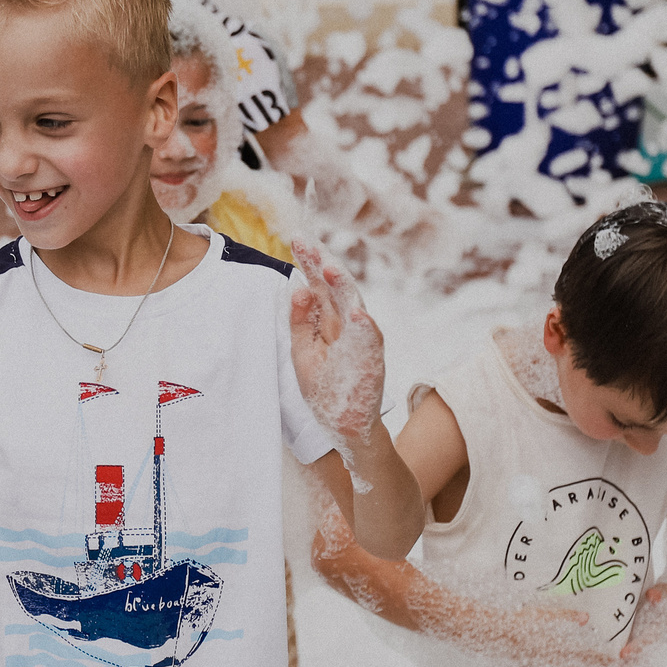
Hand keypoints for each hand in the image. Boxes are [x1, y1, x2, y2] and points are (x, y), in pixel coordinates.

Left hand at [288, 240, 385, 443]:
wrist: (348, 427)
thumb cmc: (326, 389)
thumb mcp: (303, 353)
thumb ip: (300, 323)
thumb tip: (297, 290)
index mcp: (328, 322)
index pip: (318, 285)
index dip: (308, 263)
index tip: (295, 239)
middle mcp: (346, 326)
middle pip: (335, 289)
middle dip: (321, 265)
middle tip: (306, 243)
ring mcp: (360, 342)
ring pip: (354, 307)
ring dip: (342, 287)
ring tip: (328, 267)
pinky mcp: (371, 362)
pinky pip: (370, 343)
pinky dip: (364, 328)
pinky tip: (356, 314)